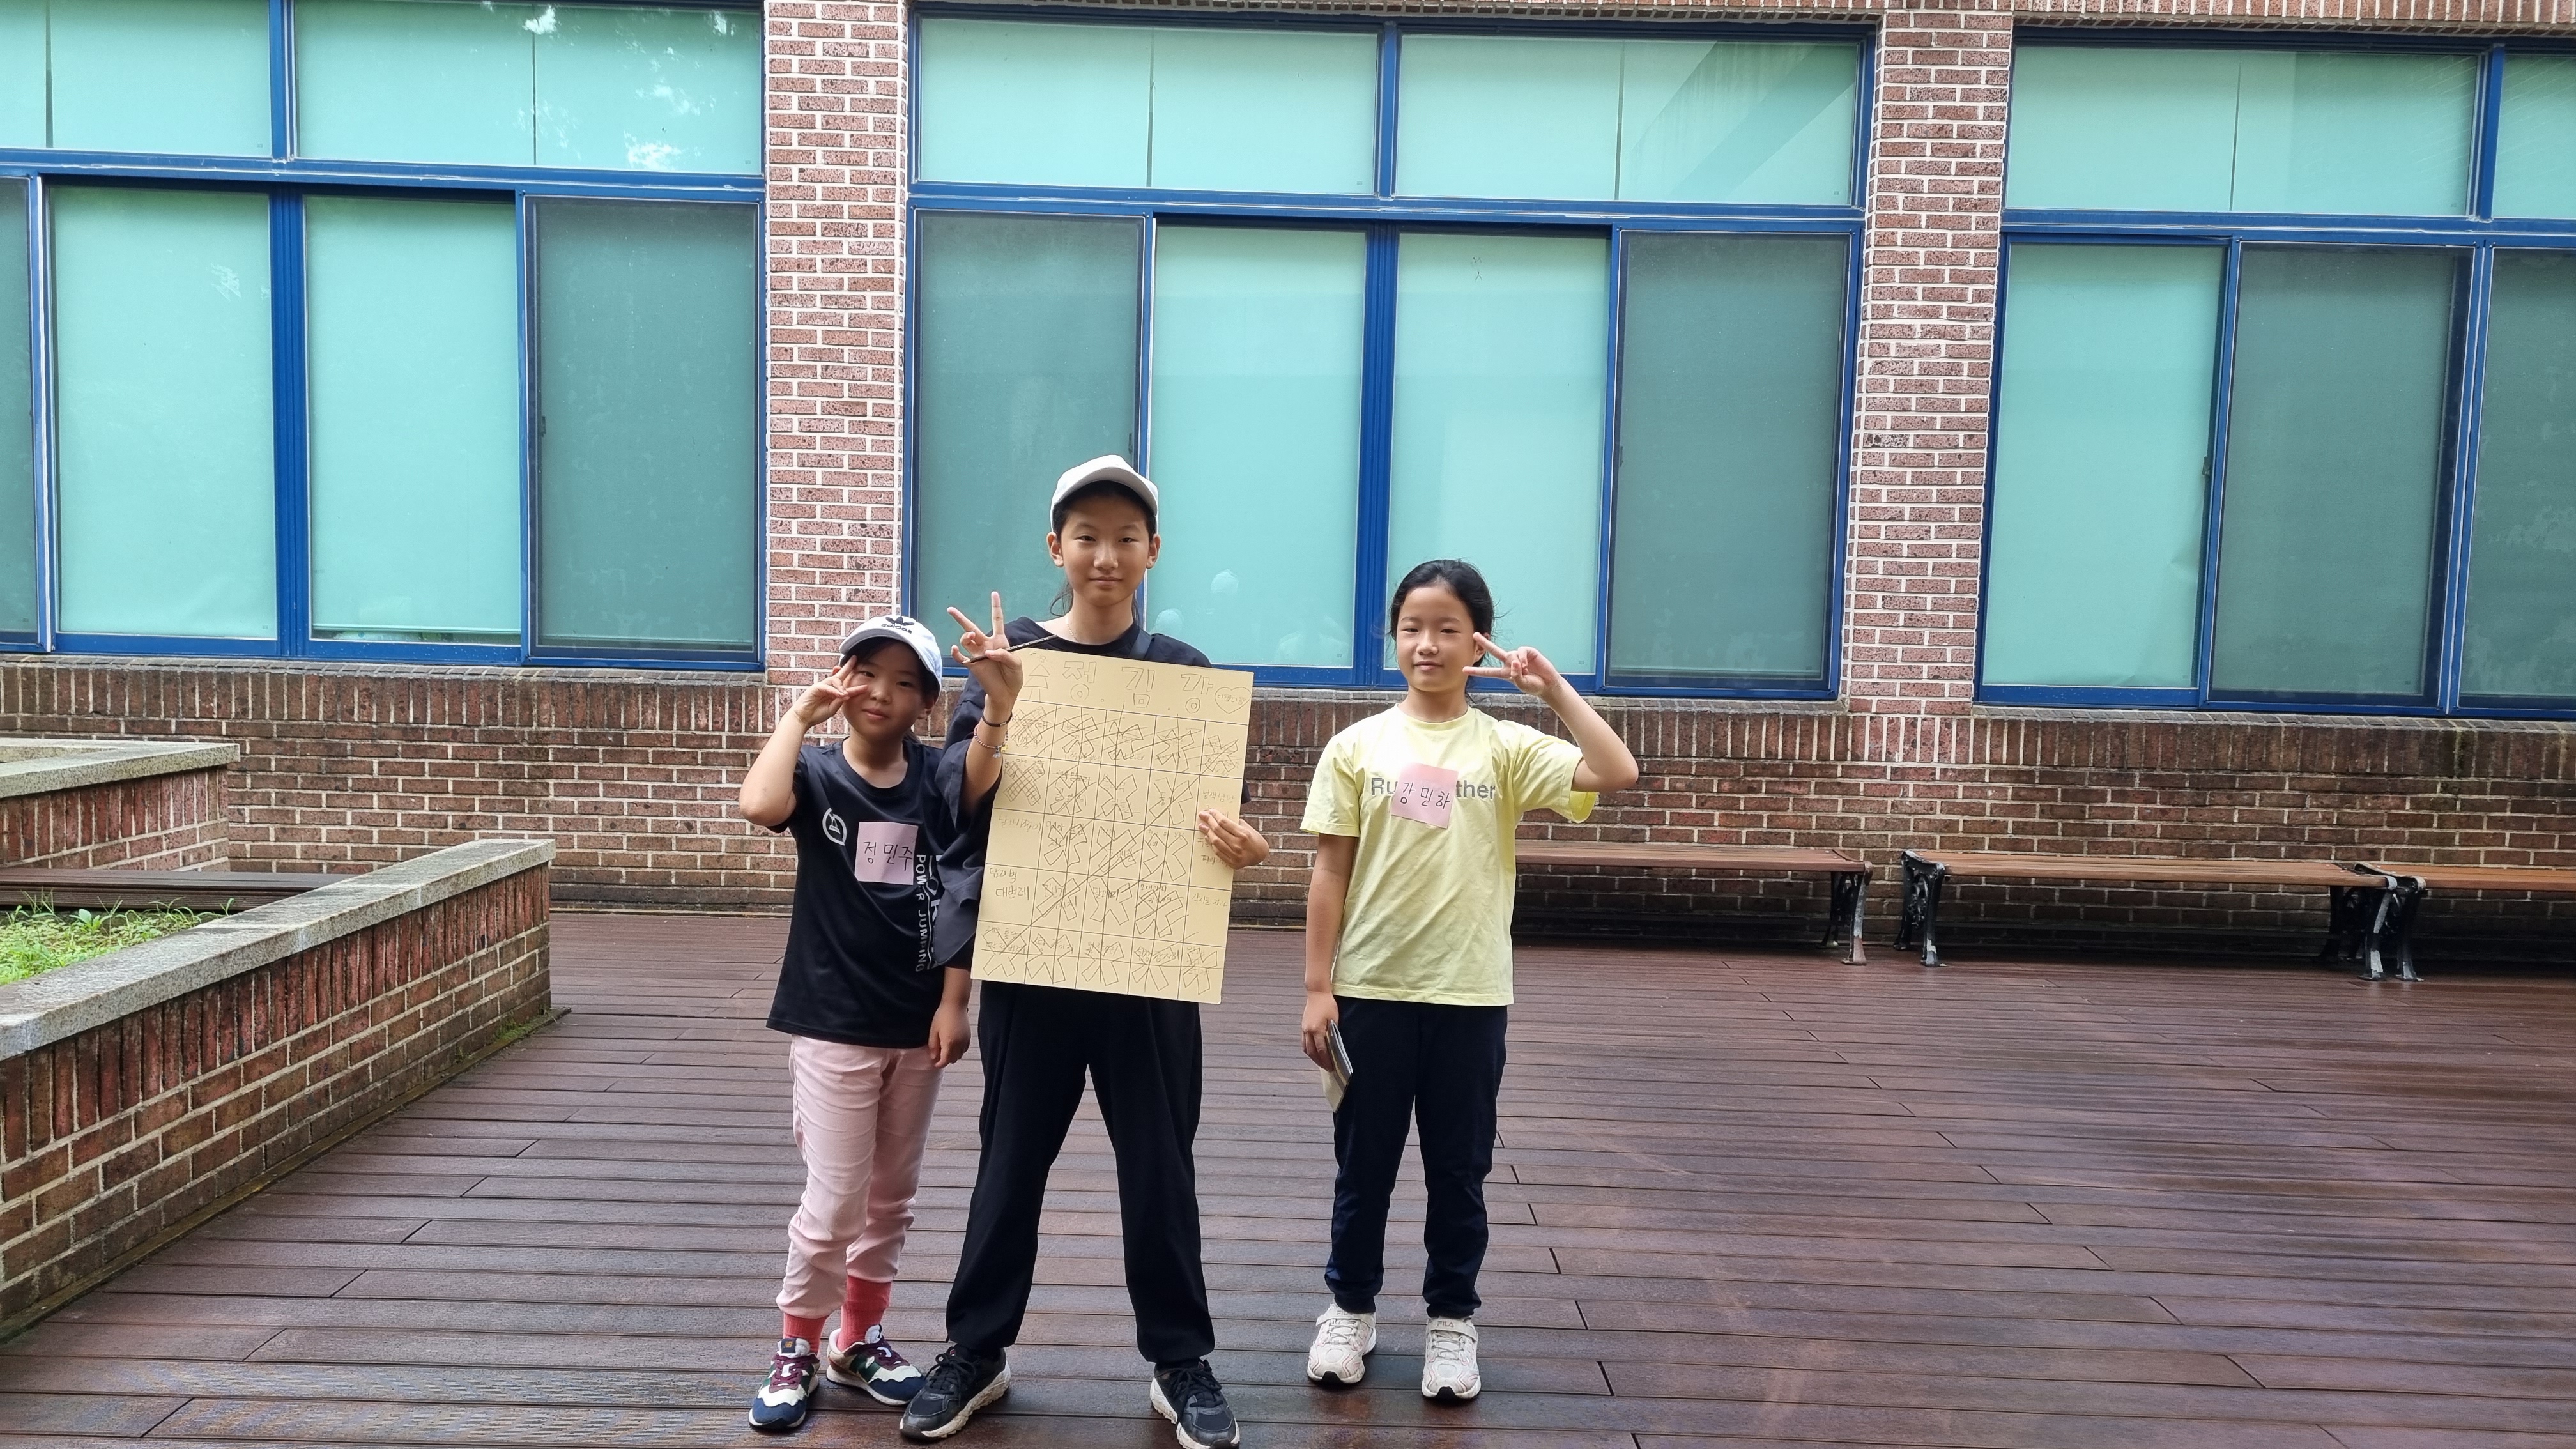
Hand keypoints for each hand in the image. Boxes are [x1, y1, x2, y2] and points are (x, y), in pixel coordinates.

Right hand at [788, 663, 856, 727]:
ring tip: (845, 694)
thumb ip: (840, 700)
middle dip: (847, 667)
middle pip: (839, 675)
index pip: (845, 687)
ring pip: (834, 680)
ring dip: (841, 686)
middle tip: (855, 659)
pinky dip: (834, 691)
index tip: (866, 686)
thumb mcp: (833, 708)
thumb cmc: (817, 713)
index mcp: (833, 693)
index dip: (856, 687)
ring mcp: (821, 686)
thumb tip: (847, 694)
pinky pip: (827, 687)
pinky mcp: (815, 688)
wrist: (803, 718)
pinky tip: (840, 694)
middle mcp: (828, 687)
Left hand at [928, 1002, 969, 1066]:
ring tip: (946, 1050)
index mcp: (949, 1043)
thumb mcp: (933, 1031)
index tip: (934, 1063)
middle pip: (953, 1060)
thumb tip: (934, 1057)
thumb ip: (933, 1046)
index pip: (945, 1061)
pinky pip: (964, 1049)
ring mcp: (965, 1041)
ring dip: (952, 1056)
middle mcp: (959, 1044)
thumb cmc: (942, 1016)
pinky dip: (959, 1051)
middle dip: (945, 1060)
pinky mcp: (969, 1037)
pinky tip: (954, 1045)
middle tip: (938, 1056)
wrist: (955, 1005)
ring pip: (959, 1056)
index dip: (939, 1064)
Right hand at [948, 592, 1022, 715]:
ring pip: (966, 640)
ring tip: (969, 636)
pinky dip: (956, 653)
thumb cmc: (1013, 676)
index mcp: (1000, 641)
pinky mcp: (973, 665)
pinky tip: (954, 649)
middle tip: (950, 609)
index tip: (994, 593)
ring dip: (965, 637)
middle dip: (961, 618)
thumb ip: (1005, 655)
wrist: (1006, 693)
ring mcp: (978, 654)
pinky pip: (961, 657)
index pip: (997, 620)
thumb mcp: (1016, 664)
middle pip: (972, 628)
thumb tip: (989, 653)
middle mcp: (986, 644)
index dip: (995, 607)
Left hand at [1197, 810, 1268, 868]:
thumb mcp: (1247, 828)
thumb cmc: (1254, 839)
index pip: (1224, 822)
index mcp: (1243, 834)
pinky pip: (1217, 852)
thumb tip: (1218, 818)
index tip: (1210, 811)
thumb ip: (1234, 824)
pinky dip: (1211, 843)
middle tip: (1202, 816)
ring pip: (1215, 841)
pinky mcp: (1232, 862)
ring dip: (1207, 832)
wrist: (1261, 855)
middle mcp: (1238, 845)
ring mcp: (1234, 855)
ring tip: (1202, 826)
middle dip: (1209, 821)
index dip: (1215, 815)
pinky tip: (1208, 837)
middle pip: (1218, 830)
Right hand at [1300, 990, 1339, 1070]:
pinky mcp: (1303, 1026)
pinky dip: (1308, 1050)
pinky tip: (1313, 1052)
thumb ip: (1332, 1033)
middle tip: (1327, 1068)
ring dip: (1313, 1057)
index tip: (1331, 1066)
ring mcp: (1304, 1029)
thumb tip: (1334, 1045)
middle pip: (1312, 1052)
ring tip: (1321, 1062)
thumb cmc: (1328, 1004)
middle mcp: (1308, 1031)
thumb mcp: (1334, 1019)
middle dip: (1319, 1061)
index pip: (1321, 1050)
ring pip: (1306, 1048)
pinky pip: (1304, 1042)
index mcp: (1317, 1030)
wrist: (1317, 993)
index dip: (1326, 1060)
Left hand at [1468, 633, 1566, 699]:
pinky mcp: (1528, 651)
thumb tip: (1514, 661)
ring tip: (1525, 671)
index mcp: (1505, 673)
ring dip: (1517, 663)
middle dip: (1484, 643)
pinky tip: (1527, 665)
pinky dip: (1522, 658)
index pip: (1488, 672)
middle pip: (1494, 651)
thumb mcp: (1522, 684)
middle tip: (1474, 635)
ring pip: (1510, 653)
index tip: (1464, 670)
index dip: (1477, 671)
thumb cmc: (1533, 686)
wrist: (1548, 684)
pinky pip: (1520, 651)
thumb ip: (1515, 675)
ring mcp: (1518, 656)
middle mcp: (1510, 663)